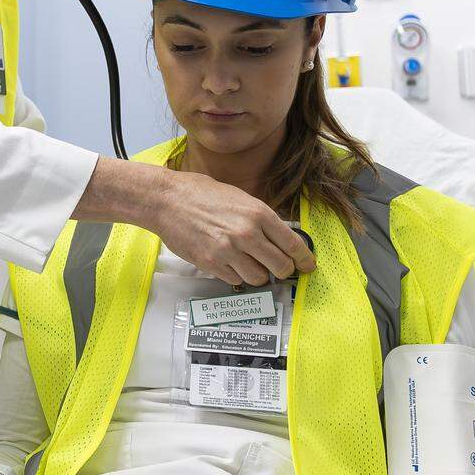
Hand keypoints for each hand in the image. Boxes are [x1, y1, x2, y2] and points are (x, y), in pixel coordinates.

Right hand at [152, 169, 315, 284]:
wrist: (167, 200)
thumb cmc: (200, 194)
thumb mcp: (239, 198)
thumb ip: (260, 218)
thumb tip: (279, 237)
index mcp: (258, 213)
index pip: (293, 244)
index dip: (304, 259)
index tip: (307, 265)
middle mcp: (247, 234)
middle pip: (281, 267)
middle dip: (283, 270)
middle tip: (278, 268)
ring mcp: (229, 251)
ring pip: (259, 278)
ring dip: (258, 275)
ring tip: (249, 264)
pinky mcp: (211, 264)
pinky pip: (235, 280)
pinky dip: (236, 275)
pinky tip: (229, 263)